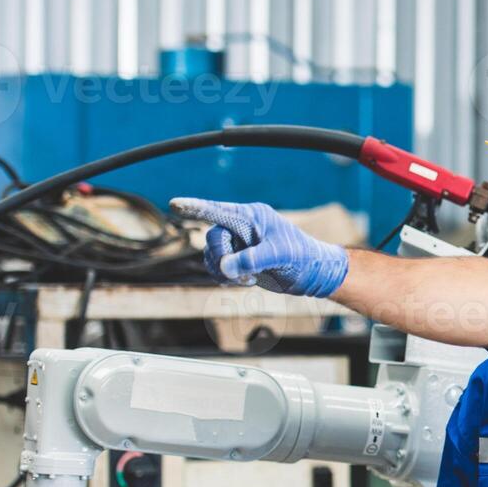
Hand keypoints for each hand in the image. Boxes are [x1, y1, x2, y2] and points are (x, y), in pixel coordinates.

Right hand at [170, 198, 349, 297]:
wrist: (313, 274)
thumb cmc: (301, 257)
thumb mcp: (278, 255)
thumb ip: (251, 259)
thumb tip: (224, 267)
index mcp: (252, 216)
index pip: (218, 210)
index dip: (195, 208)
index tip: (174, 204)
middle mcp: (243, 227)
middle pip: (213, 238)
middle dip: (222, 258)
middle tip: (241, 274)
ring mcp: (240, 244)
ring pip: (213, 255)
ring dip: (223, 270)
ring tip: (247, 279)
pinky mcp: (240, 260)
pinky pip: (219, 267)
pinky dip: (225, 277)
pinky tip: (245, 282)